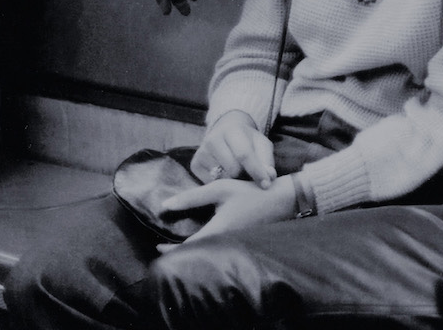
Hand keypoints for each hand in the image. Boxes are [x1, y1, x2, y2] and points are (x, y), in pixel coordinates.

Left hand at [156, 176, 294, 251]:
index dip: (170, 250)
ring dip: (194, 249)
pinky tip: (205, 238)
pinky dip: (208, 246)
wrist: (284, 199)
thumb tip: (165, 206)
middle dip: (180, 252)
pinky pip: (219, 249)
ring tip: (182, 243)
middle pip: (196, 254)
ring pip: (208, 253)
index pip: (187, 248)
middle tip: (167, 245)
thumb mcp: (221, 189)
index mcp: (217, 231)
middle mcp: (225, 243)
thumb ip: (192, 197)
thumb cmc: (251, 192)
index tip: (158, 245)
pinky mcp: (242, 244)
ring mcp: (235, 246)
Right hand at [192, 110, 275, 186]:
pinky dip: (222, 183)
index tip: (266, 185)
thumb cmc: (248, 141)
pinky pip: (211, 183)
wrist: (226, 132)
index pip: (244, 154)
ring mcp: (201, 152)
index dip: (256, 171)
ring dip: (233, 181)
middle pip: (232, 169)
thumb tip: (269, 177)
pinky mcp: (194, 165)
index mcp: (231, 130)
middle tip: (250, 175)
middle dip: (245, 176)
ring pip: (221, 178)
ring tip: (239, 174)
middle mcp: (212, 139)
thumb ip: (267, 160)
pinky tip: (226, 175)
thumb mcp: (261, 144)